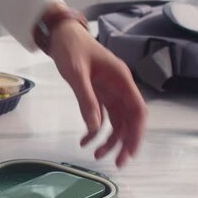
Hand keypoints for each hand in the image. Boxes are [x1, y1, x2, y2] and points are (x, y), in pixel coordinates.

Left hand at [42, 5, 146, 167]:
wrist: (60, 35)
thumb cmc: (71, 48)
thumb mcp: (76, 73)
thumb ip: (86, 100)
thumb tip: (95, 128)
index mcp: (121, 79)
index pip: (138, 110)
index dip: (137, 132)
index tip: (131, 151)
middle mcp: (119, 87)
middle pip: (129, 120)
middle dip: (124, 142)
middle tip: (116, 162)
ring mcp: (109, 92)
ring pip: (116, 121)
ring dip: (109, 139)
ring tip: (95, 154)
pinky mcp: (98, 94)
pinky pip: (101, 116)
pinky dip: (95, 130)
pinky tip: (85, 140)